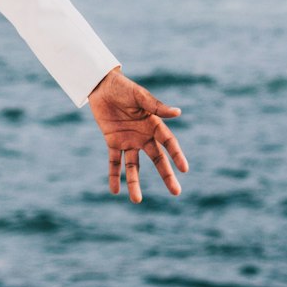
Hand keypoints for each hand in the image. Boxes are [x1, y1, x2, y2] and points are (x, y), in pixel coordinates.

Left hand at [88, 69, 188, 202]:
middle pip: (157, 159)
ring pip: (134, 166)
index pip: (168, 143)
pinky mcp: (113, 141)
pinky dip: (114, 175)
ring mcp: (128, 140)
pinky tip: (115, 191)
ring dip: (134, 183)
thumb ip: (156, 106)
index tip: (184, 169)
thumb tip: (178, 112)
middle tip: (176, 192)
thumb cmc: (123, 87)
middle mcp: (143, 136)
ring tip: (136, 201)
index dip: (177, 155)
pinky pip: (114, 161)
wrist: (101, 85)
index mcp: (153, 124)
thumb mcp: (139, 96)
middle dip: (166, 175)